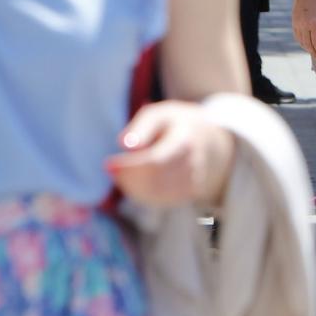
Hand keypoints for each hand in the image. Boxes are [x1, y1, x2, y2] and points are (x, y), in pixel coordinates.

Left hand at [105, 101, 235, 207]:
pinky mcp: (188, 194)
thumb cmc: (174, 124)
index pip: (156, 161)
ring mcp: (193, 181)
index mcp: (185, 140)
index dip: (130, 166)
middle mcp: (193, 164)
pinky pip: (159, 200)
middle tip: (111, 167)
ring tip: (121, 172)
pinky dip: (141, 193)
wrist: (207, 138)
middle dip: (127, 177)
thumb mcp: (159, 114)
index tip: (109, 163)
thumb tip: (124, 144)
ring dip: (131, 186)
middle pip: (153, 181)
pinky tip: (133, 181)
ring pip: (154, 194)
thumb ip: (141, 127)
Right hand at [292, 0, 315, 63]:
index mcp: (314, 24)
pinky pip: (297, 38)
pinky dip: (302, 43)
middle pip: (308, 45)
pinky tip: (308, 44)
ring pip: (302, 43)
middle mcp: (304, 26)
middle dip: (314, 53)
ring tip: (314, 52)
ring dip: (308, 49)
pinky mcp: (294, 24)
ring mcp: (297, 25)